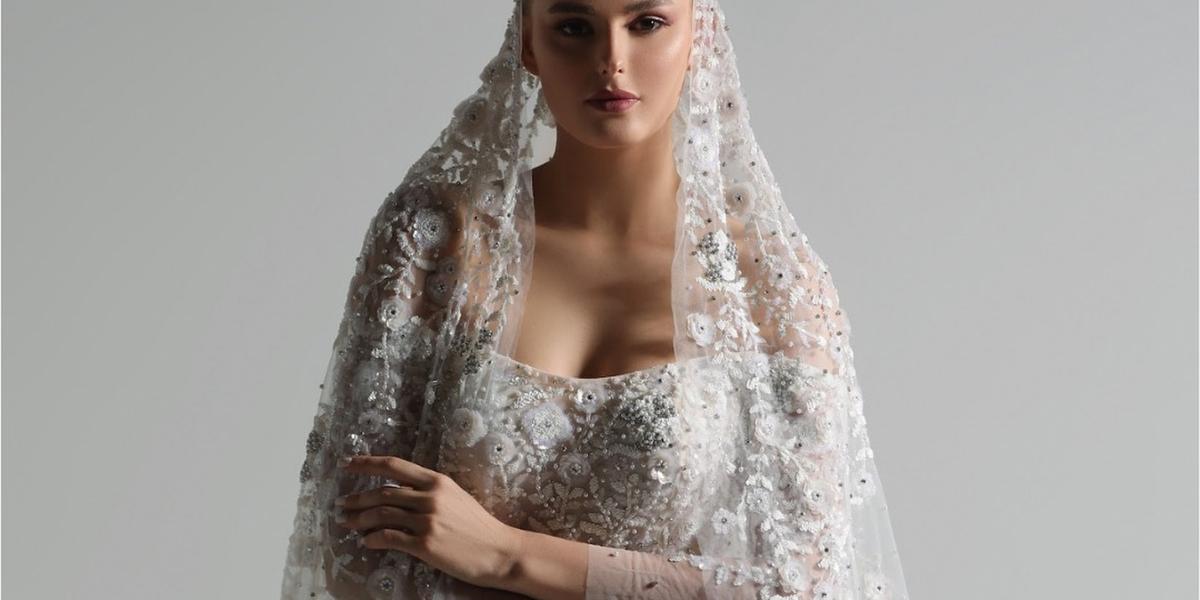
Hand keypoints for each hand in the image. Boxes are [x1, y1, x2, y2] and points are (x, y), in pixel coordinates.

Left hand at [335, 454, 524, 589]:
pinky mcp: (425, 545)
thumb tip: (398, 492)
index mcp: (437, 481)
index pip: (394, 466)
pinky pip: (389, 538)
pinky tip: (366, 542)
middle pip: (382, 493)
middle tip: (342, 505)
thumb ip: (428, 492)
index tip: (347, 464)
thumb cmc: (478, 526)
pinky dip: (373, 539)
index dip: (367, 464)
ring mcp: (427, 521)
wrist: (499, 551)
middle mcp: (430, 497)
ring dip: (360, 519)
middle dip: (357, 498)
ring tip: (348, 523)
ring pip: (382, 515)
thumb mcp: (455, 498)